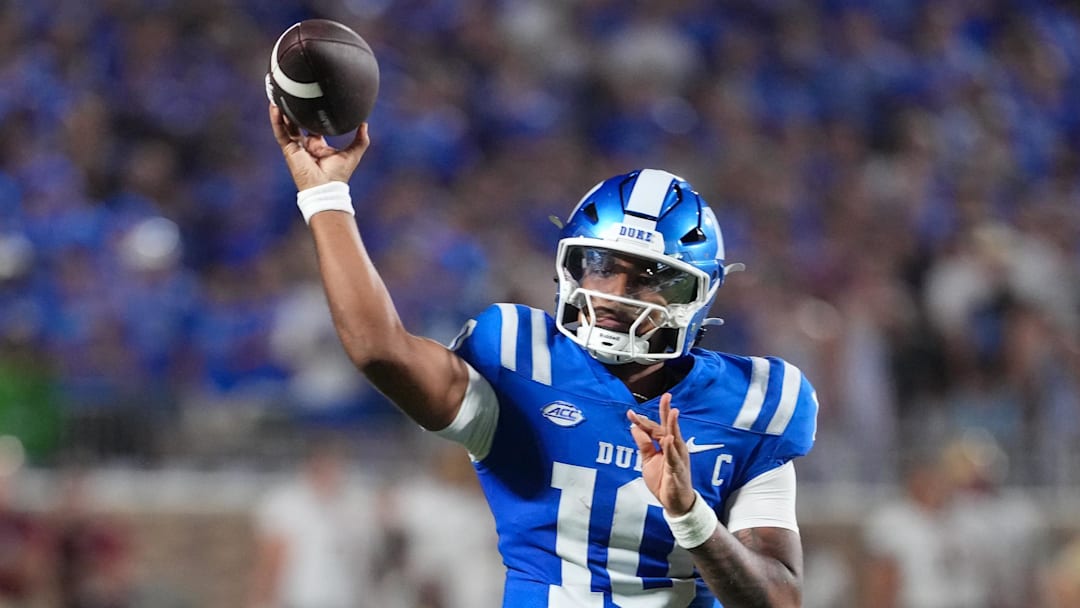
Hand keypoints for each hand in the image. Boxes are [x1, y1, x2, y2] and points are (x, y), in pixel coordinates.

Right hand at [268, 103, 368, 190]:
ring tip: (278, 94)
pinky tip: (275, 107)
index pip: (312, 125)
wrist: (326, 187)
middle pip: (296, 123)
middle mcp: (305, 145)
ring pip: (285, 125)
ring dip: (281, 111)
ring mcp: (296, 147)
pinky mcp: (289, 150)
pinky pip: (280, 132)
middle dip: (292, 109)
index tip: (311, 99)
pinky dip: (276, 120)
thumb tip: (365, 123)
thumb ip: (361, 139)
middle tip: (291, 92)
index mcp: (318, 145)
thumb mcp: (353, 153)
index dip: (310, 114)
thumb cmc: (339, 175)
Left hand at [627, 394, 696, 515]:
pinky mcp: (678, 470)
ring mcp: (678, 458)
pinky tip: (669, 439)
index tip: (630, 413)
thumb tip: (634, 427)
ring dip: (673, 425)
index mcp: (666, 444)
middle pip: (667, 427)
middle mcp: (674, 448)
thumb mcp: (648, 460)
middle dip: (666, 412)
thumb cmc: (664, 480)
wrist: (675, 503)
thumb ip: (643, 444)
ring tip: (672, 412)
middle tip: (666, 396)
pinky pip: (674, 458)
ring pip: (674, 439)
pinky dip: (671, 449)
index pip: (654, 428)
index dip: (642, 420)